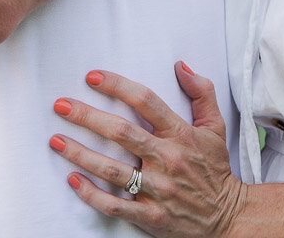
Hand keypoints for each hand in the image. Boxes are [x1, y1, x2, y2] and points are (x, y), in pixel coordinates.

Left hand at [50, 62, 246, 237]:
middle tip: (61, 105)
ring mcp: (157, 190)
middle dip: (87, 117)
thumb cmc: (215, 169)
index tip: (93, 77)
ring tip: (55, 140)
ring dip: (80, 154)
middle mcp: (167, 159)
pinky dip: (92, 194)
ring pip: (112, 170)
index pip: (146, 101)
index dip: (118, 86)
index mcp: (180, 134)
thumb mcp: (215, 126)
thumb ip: (201, 92)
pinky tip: (72, 180)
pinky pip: (115, 206)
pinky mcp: (150, 216)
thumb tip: (181, 66)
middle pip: (122, 133)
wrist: (228, 218)